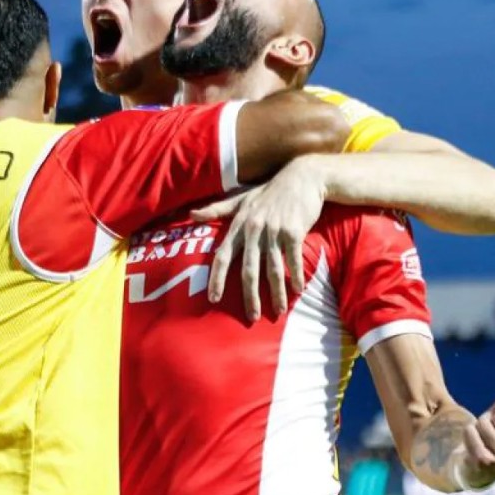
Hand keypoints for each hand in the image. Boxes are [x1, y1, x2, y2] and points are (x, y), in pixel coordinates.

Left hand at [191, 159, 326, 321]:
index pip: (222, 255)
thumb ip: (217, 209)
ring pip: (273, 270)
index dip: (217, 277)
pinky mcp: (294, 232)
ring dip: (276, 293)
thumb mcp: (241, 198)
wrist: (302, 177)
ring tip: (278, 311)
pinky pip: (293, 260)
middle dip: (249, 296)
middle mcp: (253, 230)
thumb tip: (191, 214)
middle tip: (251, 317)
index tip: (213, 298)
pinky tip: (298, 291)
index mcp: (239, 225)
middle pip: (248, 270)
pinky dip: (296, 277)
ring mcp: (274, 231)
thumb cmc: (270, 190)